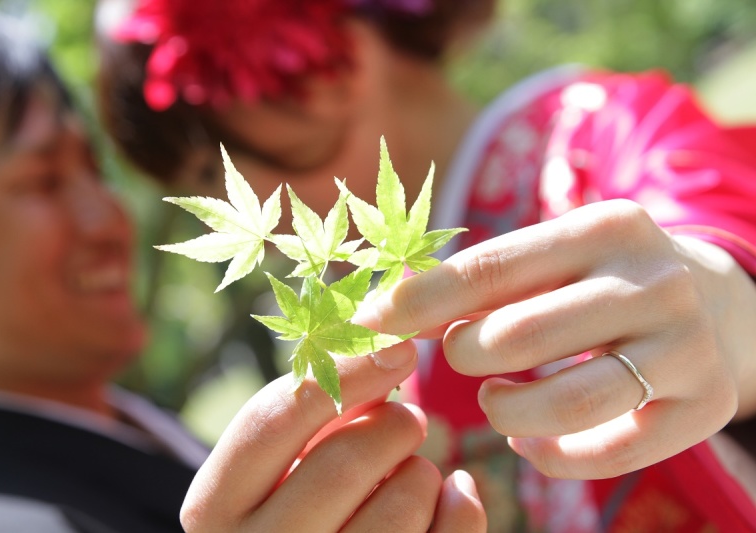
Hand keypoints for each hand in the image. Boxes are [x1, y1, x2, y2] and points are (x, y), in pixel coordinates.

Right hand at [180, 340, 485, 531]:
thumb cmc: (298, 509)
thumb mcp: (285, 461)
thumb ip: (315, 406)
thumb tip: (382, 342)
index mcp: (214, 507)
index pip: (271, 420)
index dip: (342, 373)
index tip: (398, 346)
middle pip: (343, 461)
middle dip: (393, 426)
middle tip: (408, 419)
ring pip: (400, 504)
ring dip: (422, 470)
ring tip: (413, 469)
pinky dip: (460, 506)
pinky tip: (450, 496)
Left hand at [355, 199, 755, 478]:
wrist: (711, 304)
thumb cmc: (596, 280)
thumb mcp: (547, 261)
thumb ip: (474, 284)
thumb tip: (382, 312)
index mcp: (604, 227)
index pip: (490, 267)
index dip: (420, 301)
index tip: (368, 324)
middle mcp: (655, 280)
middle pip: (521, 336)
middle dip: (465, 354)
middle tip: (459, 356)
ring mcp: (687, 345)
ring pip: (569, 402)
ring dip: (507, 410)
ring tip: (494, 401)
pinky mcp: (706, 405)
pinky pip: (612, 452)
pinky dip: (553, 457)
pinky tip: (528, 443)